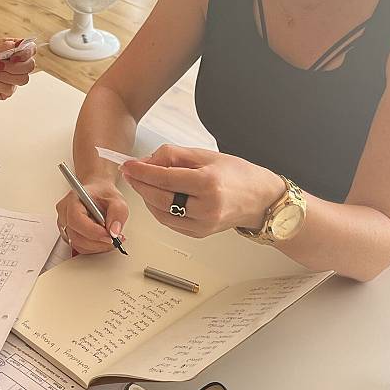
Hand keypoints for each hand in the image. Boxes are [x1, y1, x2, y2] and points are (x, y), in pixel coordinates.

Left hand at [0, 38, 36, 110]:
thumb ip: (2, 49)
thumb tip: (17, 43)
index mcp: (9, 49)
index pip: (29, 48)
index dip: (26, 52)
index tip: (15, 56)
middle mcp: (12, 63)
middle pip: (30, 65)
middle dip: (14, 67)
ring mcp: (10, 78)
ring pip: (23, 79)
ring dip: (4, 77)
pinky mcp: (6, 91)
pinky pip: (10, 90)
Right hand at [55, 177, 128, 253]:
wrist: (98, 192)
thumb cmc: (103, 194)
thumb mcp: (117, 200)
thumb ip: (117, 214)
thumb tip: (114, 232)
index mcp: (73, 200)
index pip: (76, 220)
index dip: (93, 232)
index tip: (109, 236)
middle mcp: (64, 213)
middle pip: (76, 236)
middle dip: (97, 242)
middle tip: (114, 239)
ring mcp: (64, 225)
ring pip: (77, 244)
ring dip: (96, 246)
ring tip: (111, 239)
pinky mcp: (68, 234)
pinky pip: (79, 246)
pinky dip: (93, 247)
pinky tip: (103, 240)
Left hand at [120, 145, 282, 238]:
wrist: (260, 198)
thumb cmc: (237, 174)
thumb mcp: (205, 155)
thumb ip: (173, 155)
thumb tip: (146, 161)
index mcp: (208, 183)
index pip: (164, 178)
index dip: (142, 172)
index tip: (129, 165)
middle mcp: (206, 207)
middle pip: (159, 198)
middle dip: (140, 185)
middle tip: (131, 173)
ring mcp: (203, 224)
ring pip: (161, 213)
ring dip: (147, 198)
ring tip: (144, 182)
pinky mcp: (200, 234)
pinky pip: (170, 222)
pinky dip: (158, 209)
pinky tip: (157, 196)